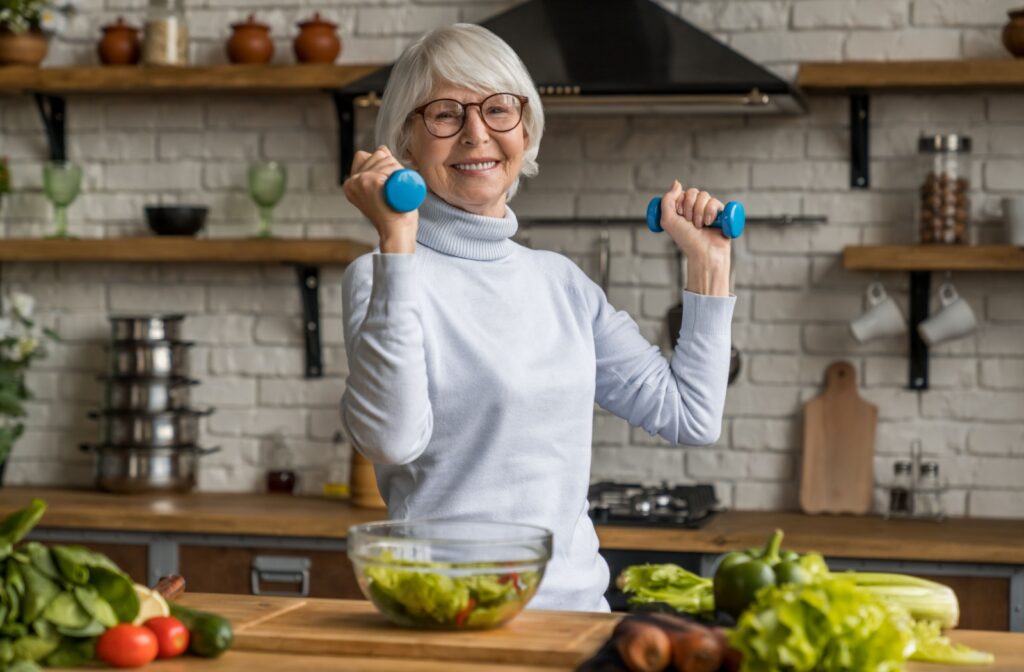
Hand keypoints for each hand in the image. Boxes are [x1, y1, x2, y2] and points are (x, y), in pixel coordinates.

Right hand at [342, 146, 417, 253]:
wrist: (396, 234)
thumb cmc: (393, 214)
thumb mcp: (380, 191)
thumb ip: (375, 172)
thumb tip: (382, 150)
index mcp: (350, 184)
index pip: (365, 155)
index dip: (381, 166)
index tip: (386, 186)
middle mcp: (352, 180)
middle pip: (378, 154)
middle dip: (391, 166)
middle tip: (393, 191)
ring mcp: (361, 180)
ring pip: (387, 159)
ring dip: (397, 171)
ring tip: (395, 193)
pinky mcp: (371, 181)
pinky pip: (393, 167)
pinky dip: (400, 175)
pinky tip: (396, 192)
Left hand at [658, 181, 730, 295]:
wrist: (703, 252)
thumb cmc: (686, 239)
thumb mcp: (668, 220)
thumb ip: (667, 200)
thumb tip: (677, 183)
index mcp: (683, 208)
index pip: (682, 192)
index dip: (680, 203)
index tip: (680, 216)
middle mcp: (696, 207)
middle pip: (693, 191)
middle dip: (690, 207)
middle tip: (690, 223)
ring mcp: (709, 209)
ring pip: (704, 195)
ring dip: (699, 212)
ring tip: (700, 226)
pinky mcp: (721, 213)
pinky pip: (715, 201)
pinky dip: (710, 212)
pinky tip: (710, 223)